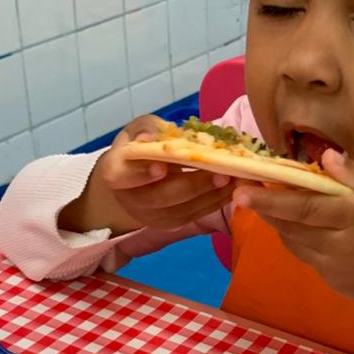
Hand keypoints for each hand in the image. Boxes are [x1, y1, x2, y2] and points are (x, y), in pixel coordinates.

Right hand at [60, 115, 234, 234]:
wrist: (132, 181)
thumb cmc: (137, 149)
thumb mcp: (137, 131)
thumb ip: (146, 130)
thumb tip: (154, 136)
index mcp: (116, 173)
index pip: (125, 176)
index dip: (143, 174)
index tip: (163, 167)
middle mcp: (131, 200)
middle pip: (163, 196)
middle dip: (195, 185)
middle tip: (223, 173)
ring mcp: (151, 217)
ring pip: (184, 209)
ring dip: (214, 195)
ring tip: (238, 179)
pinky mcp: (171, 224)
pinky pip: (196, 214)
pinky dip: (217, 201)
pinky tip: (234, 188)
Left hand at [234, 150, 353, 353]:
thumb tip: (323, 157)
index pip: (305, 209)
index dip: (271, 200)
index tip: (243, 191)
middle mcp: (339, 248)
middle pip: (291, 227)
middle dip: (265, 209)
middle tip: (244, 188)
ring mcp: (333, 269)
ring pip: (294, 243)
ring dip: (280, 223)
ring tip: (272, 202)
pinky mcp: (332, 283)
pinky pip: (306, 256)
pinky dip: (298, 239)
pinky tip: (304, 225)